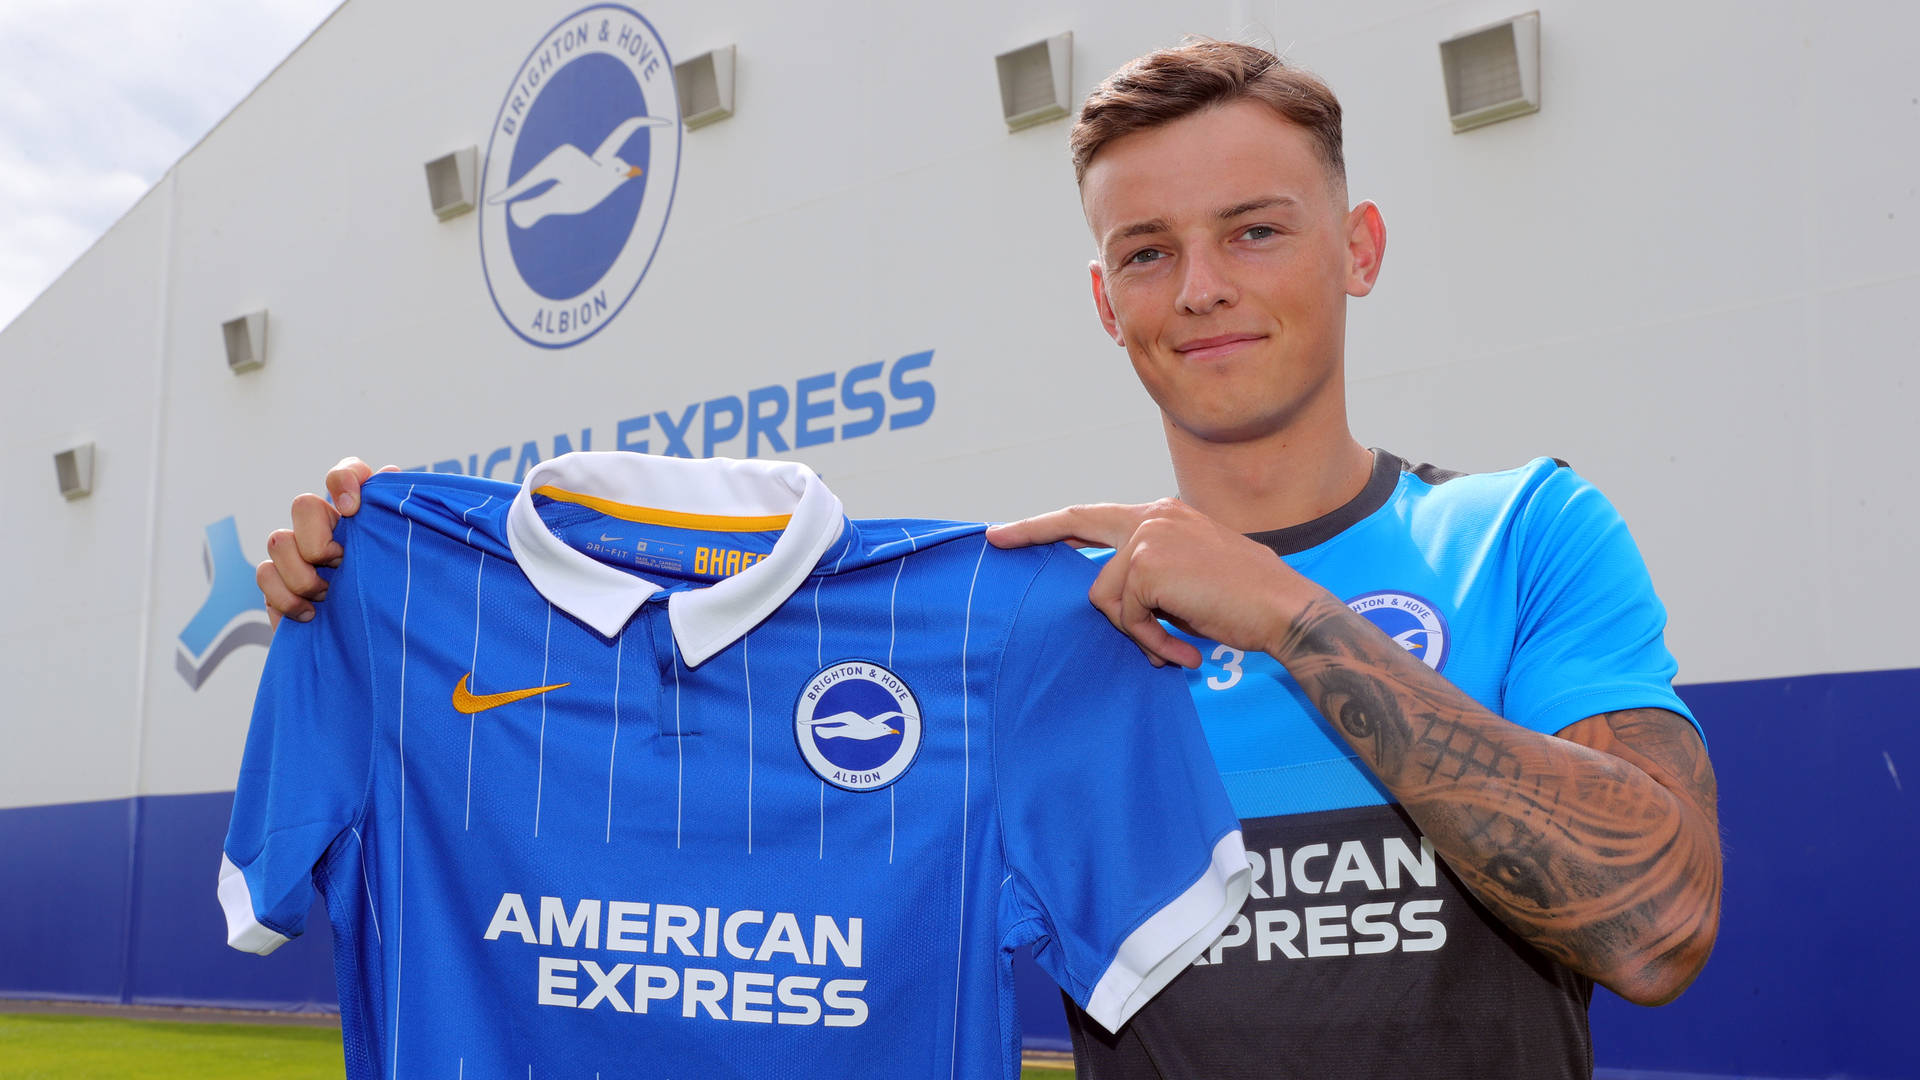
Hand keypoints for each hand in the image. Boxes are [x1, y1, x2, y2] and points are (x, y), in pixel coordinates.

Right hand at [256, 458, 395, 625]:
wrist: (377, 650)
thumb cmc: (398, 602)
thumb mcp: (408, 562)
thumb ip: (401, 521)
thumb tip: (392, 473)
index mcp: (362, 517)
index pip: (347, 474)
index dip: (344, 481)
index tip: (352, 510)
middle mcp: (328, 527)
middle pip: (303, 504)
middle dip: (318, 539)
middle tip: (341, 565)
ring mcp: (299, 553)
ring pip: (278, 540)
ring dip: (304, 574)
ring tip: (330, 596)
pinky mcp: (279, 581)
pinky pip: (265, 574)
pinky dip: (286, 597)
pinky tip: (311, 614)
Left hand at [987, 499, 1312, 667]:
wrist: (1283, 609)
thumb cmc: (1245, 604)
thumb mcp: (1189, 581)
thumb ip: (1148, 579)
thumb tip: (1107, 602)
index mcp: (1164, 515)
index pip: (1097, 516)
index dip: (1055, 524)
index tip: (1014, 529)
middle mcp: (1153, 516)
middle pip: (1077, 523)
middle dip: (1032, 530)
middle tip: (995, 538)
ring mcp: (1147, 536)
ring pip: (1104, 596)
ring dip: (1137, 632)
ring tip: (1176, 648)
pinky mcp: (1145, 563)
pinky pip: (1124, 616)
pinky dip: (1150, 640)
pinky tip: (1183, 649)